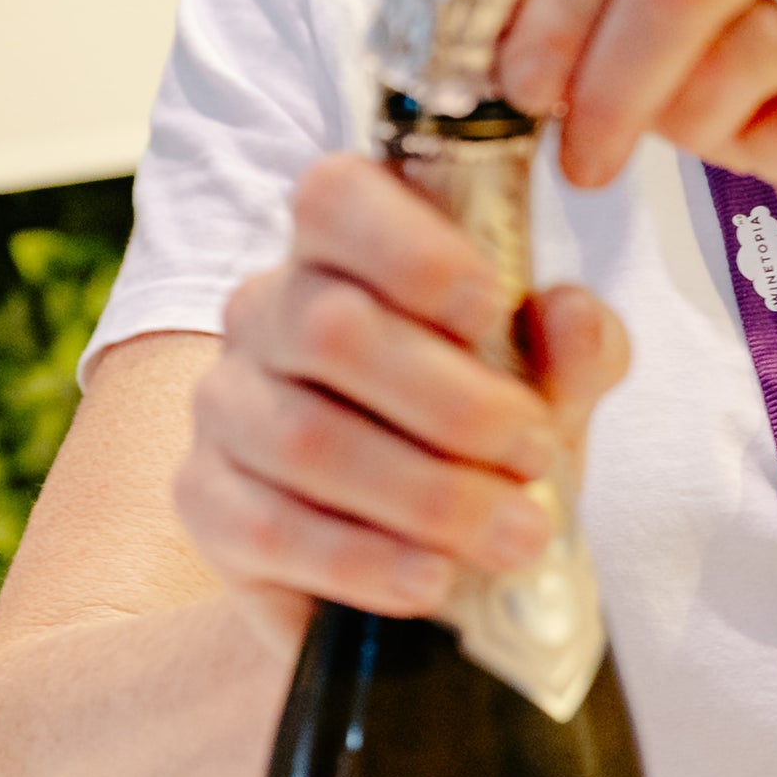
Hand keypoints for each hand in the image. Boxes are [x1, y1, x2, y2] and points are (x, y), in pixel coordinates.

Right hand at [176, 155, 629, 636]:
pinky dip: (364, 559)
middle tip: (535, 456)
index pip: (336, 197)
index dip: (409, 247)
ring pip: (307, 437)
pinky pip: (270, 527)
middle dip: (453, 402)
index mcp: (344, 249)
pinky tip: (430, 579)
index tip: (488, 305)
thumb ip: (572, 349)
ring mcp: (225, 402)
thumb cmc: (479, 441)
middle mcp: (268, 309)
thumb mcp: (549, 391)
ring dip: (426, 495)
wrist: (416, 562)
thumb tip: (573, 315)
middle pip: (332, 329)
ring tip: (512, 535)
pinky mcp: (203, 499)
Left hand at [495, 0, 776, 302]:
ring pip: (743, 53)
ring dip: (696, 125)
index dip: (562, 7)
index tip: (523, 87)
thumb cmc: (761, 32)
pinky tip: (774, 143)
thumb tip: (510, 57)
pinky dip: (767, 156)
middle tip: (584, 159)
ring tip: (700, 137)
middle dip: (612, 84)